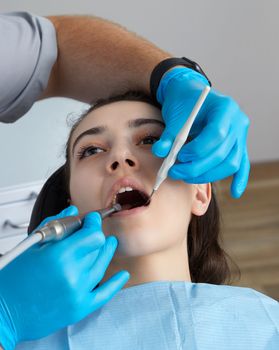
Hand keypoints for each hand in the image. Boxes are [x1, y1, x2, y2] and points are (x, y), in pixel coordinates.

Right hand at [0, 206, 128, 349]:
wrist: (4, 312)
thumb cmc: (14, 279)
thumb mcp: (33, 245)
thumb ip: (56, 225)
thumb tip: (73, 211)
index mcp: (59, 256)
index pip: (92, 234)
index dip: (94, 224)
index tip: (93, 219)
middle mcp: (72, 274)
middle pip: (98, 248)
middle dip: (97, 236)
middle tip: (94, 231)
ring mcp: (78, 293)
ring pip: (102, 265)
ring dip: (106, 252)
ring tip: (108, 244)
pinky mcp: (79, 308)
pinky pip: (105, 294)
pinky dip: (115, 284)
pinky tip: (122, 275)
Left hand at [152, 67, 249, 197]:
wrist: (190, 96)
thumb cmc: (184, 103)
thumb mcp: (175, 114)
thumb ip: (169, 134)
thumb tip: (160, 152)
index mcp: (225, 108)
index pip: (217, 134)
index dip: (197, 150)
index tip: (179, 156)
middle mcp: (238, 122)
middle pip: (223, 153)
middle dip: (197, 167)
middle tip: (175, 171)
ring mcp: (241, 136)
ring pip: (230, 163)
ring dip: (207, 175)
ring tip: (185, 175)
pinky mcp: (238, 147)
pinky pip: (242, 165)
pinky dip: (239, 180)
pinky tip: (235, 193)